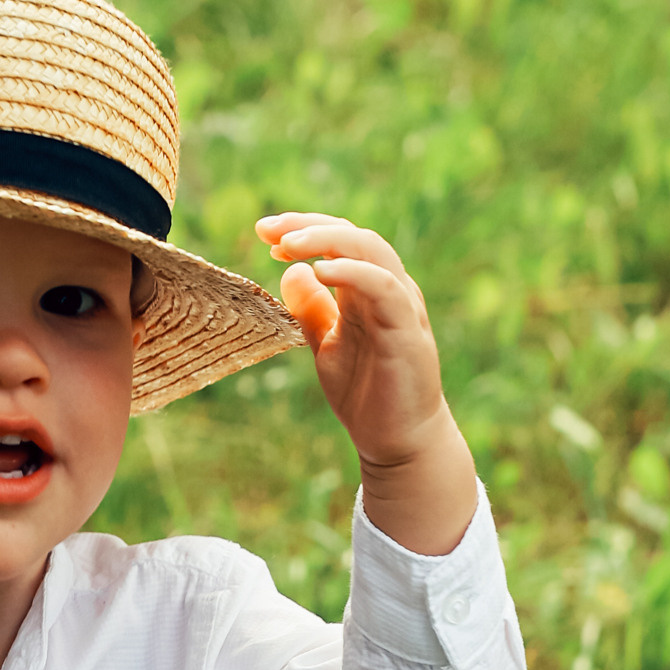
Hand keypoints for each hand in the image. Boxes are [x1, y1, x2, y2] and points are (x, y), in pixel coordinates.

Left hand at [255, 212, 477, 555]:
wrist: (396, 442)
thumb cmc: (365, 394)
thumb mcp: (326, 345)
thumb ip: (311, 310)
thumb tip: (290, 272)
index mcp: (366, 290)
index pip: (338, 240)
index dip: (302, 228)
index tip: (263, 231)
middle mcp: (388, 289)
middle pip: (353, 235)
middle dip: (308, 226)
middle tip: (268, 230)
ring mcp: (401, 306)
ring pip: (371, 251)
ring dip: (328, 241)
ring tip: (289, 245)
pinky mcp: (407, 330)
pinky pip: (384, 287)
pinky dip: (353, 273)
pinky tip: (321, 271)